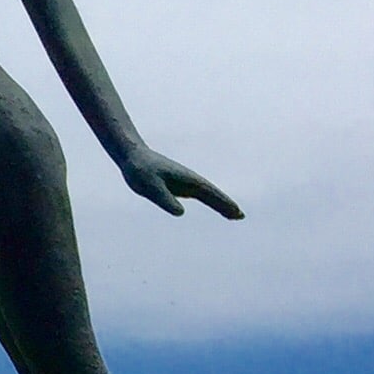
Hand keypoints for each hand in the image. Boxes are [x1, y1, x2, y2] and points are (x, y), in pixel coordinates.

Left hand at [120, 149, 240, 219]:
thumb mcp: (150, 186)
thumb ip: (164, 198)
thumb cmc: (140, 170)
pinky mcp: (181, 186)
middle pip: (213, 194)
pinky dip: (212, 202)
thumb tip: (180, 212)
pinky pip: (201, 196)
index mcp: (186, 179)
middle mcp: (190, 180)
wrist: (132, 156)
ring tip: (235, 216)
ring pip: (209, 196)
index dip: (222, 203)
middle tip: (241, 216)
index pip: (209, 193)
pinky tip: (218, 208)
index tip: (235, 211)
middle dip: (227, 205)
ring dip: (222, 205)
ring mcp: (187, 183)